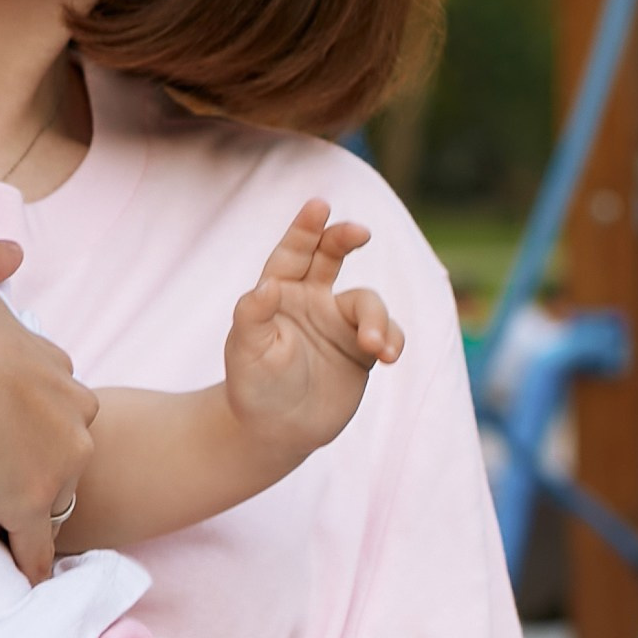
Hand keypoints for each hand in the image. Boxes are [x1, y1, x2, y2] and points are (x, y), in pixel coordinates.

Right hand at [0, 232, 99, 582]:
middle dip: (40, 455)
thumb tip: (14, 253)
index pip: (54, 392)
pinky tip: (25, 578)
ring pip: (57, 492)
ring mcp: (52, 462)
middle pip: (66, 443)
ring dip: (33, 504)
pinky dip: (32, 562)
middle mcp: (66, 412)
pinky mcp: (29, 506)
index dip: (26, 405)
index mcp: (49, 363)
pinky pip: (39, 546)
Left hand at [223, 206, 402, 465]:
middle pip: (332, 255)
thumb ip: (253, 317)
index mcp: (279, 292)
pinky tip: (388, 355)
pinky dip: (391, 338)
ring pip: (367, 302)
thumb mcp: (245, 352)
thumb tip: (265, 285)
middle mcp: (311, 299)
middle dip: (345, 238)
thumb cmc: (253, 387)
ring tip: (374, 347)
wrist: (277, 431)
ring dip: (375, 319)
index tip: (318, 206)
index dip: (305, 228)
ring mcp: (340, 322)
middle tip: (360, 233)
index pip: (292, 252)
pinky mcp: (363, 349)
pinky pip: (386, 333)